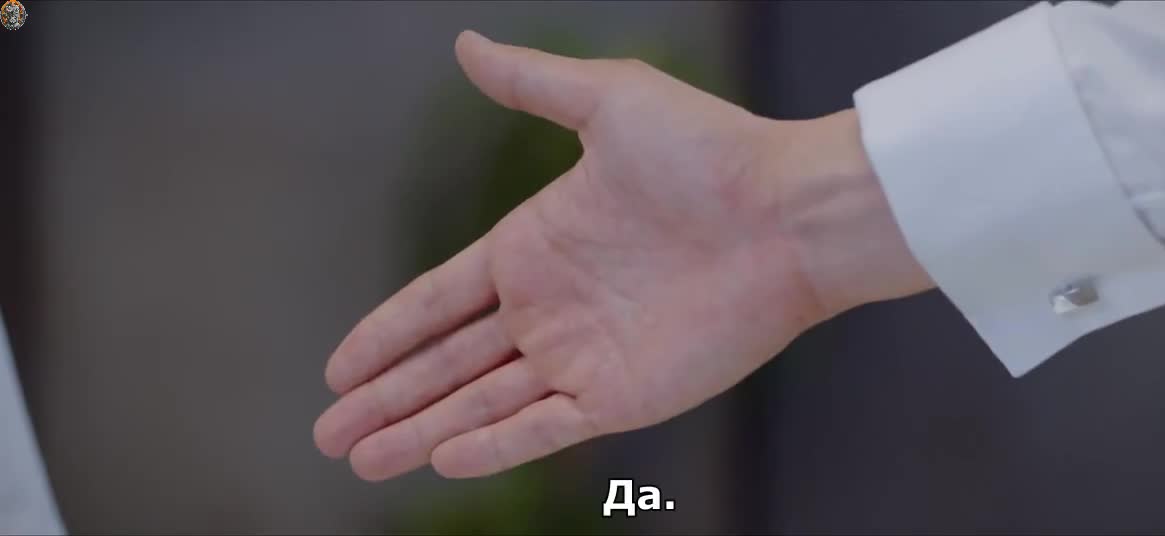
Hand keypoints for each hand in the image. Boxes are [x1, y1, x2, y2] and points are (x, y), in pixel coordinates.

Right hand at [313, 31, 931, 480]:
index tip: (338, 365)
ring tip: (359, 458)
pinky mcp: (623, 395)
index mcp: (534, 245)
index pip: (438, 301)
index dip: (387, 334)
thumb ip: (532, 82)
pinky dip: (491, 446)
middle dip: (385, 398)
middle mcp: (549, 308)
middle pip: (446, 364)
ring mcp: (583, 356)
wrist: (790, 213)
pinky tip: (439, 458)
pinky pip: (543, 428)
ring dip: (418, 431)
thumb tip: (463, 43)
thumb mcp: (609, 100)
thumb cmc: (710, 151)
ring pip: (480, 404)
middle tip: (326, 433)